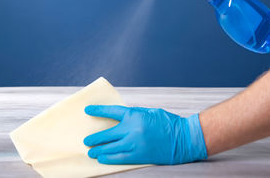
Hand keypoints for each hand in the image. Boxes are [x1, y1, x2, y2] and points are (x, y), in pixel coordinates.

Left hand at [83, 105, 206, 164]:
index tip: (88, 110)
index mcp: (135, 115)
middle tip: (86, 141)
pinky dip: (109, 158)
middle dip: (95, 138)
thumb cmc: (168, 123)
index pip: (111, 112)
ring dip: (99, 150)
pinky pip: (119, 158)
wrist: (183, 138)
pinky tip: (103, 158)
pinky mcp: (139, 156)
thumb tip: (120, 120)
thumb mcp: (149, 113)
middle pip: (107, 134)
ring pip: (110, 148)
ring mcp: (135, 144)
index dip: (98, 111)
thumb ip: (134, 115)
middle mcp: (132, 129)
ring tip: (91, 152)